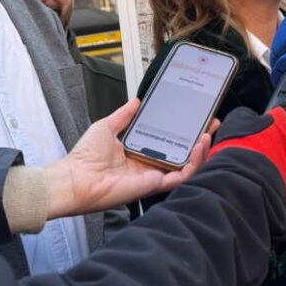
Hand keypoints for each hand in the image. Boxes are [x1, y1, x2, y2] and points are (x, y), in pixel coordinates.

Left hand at [44, 99, 206, 219]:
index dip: (184, 131)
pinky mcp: (154, 185)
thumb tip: (136, 101)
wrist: (75, 178)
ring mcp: (153, 176)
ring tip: (207, 135)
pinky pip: (181, 176)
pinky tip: (198, 148)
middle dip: (199, 139)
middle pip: (182, 153)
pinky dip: (193, 164)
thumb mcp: (107, 126)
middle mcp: (149, 165)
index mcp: (139, 153)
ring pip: (186, 165)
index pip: (168, 141)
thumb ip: (124, 115)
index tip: (195, 118)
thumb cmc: (84, 157)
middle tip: (211, 124)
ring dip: (200, 151)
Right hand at [209, 100, 285, 204]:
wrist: (242, 186)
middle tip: (265, 138)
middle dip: (284, 135)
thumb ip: (248, 115)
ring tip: (257, 160)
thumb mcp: (237, 120)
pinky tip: (260, 176)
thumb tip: (249, 118)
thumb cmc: (240, 150)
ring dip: (279, 157)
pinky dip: (276, 175)